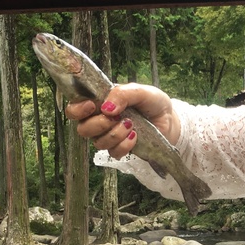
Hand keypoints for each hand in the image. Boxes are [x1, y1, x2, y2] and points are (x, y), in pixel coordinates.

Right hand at [64, 82, 179, 158]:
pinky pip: (114, 153)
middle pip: (83, 129)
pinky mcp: (121, 149)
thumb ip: (123, 94)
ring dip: (115, 134)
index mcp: (100, 103)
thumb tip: (106, 108)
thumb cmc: (153, 103)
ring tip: (131, 125)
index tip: (92, 106)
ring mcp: (110, 136)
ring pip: (98, 143)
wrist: (170, 120)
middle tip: (116, 117)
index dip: (77, 110)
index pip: (74, 109)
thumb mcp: (141, 91)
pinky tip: (135, 136)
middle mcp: (100, 120)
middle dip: (98, 124)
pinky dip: (124, 145)